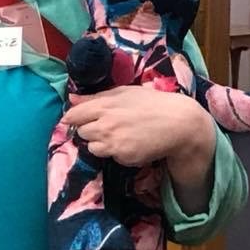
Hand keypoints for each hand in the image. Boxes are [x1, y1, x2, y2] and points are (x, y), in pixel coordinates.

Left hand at [62, 86, 215, 181]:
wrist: (177, 123)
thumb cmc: (151, 104)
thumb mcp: (123, 93)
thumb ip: (95, 97)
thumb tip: (71, 98)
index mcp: (104, 105)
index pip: (72, 115)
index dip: (75, 118)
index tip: (81, 119)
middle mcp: (105, 124)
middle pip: (81, 132)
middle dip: (90, 130)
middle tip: (107, 126)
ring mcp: (113, 142)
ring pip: (91, 147)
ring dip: (100, 143)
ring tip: (118, 136)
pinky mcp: (122, 156)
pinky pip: (108, 157)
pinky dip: (115, 153)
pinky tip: (129, 144)